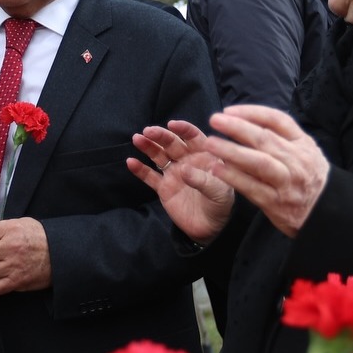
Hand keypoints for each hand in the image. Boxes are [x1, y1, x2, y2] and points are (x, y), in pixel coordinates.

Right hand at [128, 120, 233, 243]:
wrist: (210, 228)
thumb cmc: (221, 205)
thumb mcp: (220, 192)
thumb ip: (203, 180)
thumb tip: (184, 169)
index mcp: (204, 156)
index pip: (193, 137)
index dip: (183, 129)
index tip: (172, 124)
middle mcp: (187, 160)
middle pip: (172, 143)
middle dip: (160, 136)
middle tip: (148, 131)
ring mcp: (174, 173)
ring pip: (159, 156)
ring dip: (148, 146)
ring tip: (137, 139)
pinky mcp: (163, 188)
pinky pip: (150, 177)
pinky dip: (140, 169)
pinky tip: (130, 162)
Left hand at [202, 105, 330, 237]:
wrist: (326, 212)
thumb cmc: (309, 177)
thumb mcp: (306, 152)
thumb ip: (283, 137)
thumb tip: (248, 120)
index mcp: (303, 144)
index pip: (277, 120)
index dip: (252, 113)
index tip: (229, 110)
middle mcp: (296, 160)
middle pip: (265, 139)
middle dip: (237, 127)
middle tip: (215, 119)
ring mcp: (286, 182)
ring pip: (258, 163)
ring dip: (231, 151)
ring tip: (210, 144)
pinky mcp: (276, 203)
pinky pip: (252, 187)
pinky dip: (233, 177)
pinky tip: (216, 170)